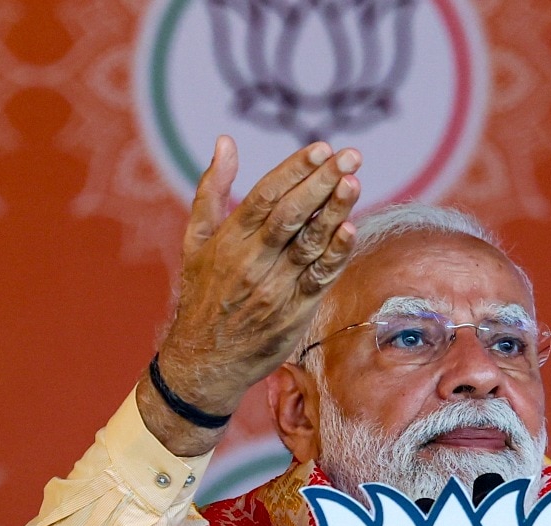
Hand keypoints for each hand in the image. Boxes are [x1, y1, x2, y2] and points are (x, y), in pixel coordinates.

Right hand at [138, 136, 360, 455]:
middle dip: (322, 182)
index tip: (321, 147)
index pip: (266, 195)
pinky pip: (320, 277)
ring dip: (335, 211)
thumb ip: (212, 189)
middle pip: (292, 214)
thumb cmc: (203, 292)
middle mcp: (252, 260)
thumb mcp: (196, 239)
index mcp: (229, 239)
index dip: (294, 170)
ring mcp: (275, 286)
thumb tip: (225, 141)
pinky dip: (336, 253)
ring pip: (310, 242)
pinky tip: (351, 229)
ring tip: (355, 182)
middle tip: (351, 155)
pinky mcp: (295, 310)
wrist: (205, 360)